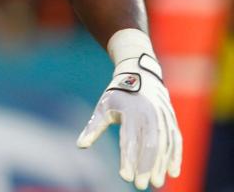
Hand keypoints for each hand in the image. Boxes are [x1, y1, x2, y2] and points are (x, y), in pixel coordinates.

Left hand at [78, 50, 181, 188]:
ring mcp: (163, 117)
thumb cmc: (117, 94)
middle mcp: (149, 115)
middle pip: (149, 146)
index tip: (125, 177)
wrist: (140, 74)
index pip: (130, 141)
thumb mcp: (103, 107)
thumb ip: (94, 127)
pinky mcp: (171, 120)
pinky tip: (172, 172)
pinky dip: (175, 156)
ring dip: (161, 165)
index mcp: (130, 112)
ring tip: (156, 183)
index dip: (128, 160)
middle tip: (140, 186)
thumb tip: (80, 145)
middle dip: (145, 167)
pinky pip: (176, 140)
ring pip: (164, 145)